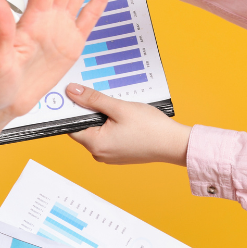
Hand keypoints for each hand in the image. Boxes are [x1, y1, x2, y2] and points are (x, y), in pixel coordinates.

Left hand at [65, 83, 190, 164]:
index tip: (75, 95)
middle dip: (91, 111)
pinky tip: (124, 117)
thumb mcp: (119, 108)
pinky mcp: (118, 154)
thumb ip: (93, 99)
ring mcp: (109, 156)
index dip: (72, 109)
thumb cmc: (151, 128)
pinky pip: (108, 137)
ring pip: (97, 131)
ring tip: (117, 106)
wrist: (175, 144)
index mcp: (94, 144)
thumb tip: (71, 91)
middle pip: (84, 127)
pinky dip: (112, 126)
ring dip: (103, 117)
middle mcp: (98, 154)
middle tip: (102, 97)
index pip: (71, 125)